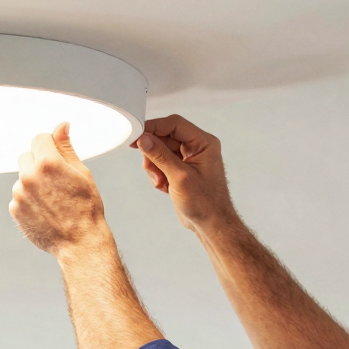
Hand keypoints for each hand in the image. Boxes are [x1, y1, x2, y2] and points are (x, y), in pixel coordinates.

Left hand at [10, 123, 110, 255]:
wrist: (80, 242)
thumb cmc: (86, 208)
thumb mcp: (81, 173)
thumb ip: (66, 147)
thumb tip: (61, 127)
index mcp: (47, 163)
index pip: (39, 138)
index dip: (50, 146)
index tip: (57, 156)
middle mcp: (29, 176)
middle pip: (27, 156)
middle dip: (39, 163)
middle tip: (57, 181)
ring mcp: (19, 194)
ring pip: (23, 178)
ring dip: (33, 183)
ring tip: (53, 200)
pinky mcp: (15, 210)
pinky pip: (19, 197)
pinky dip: (29, 201)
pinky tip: (45, 211)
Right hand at [134, 115, 236, 231]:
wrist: (211, 224)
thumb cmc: (205, 203)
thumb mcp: (179, 177)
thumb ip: (160, 156)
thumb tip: (144, 139)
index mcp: (203, 143)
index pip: (174, 124)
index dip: (154, 128)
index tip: (137, 135)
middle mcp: (197, 147)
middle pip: (165, 137)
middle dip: (154, 154)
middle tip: (150, 167)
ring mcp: (188, 159)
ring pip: (160, 151)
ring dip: (155, 167)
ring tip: (161, 182)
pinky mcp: (180, 170)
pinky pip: (161, 163)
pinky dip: (158, 174)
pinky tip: (165, 187)